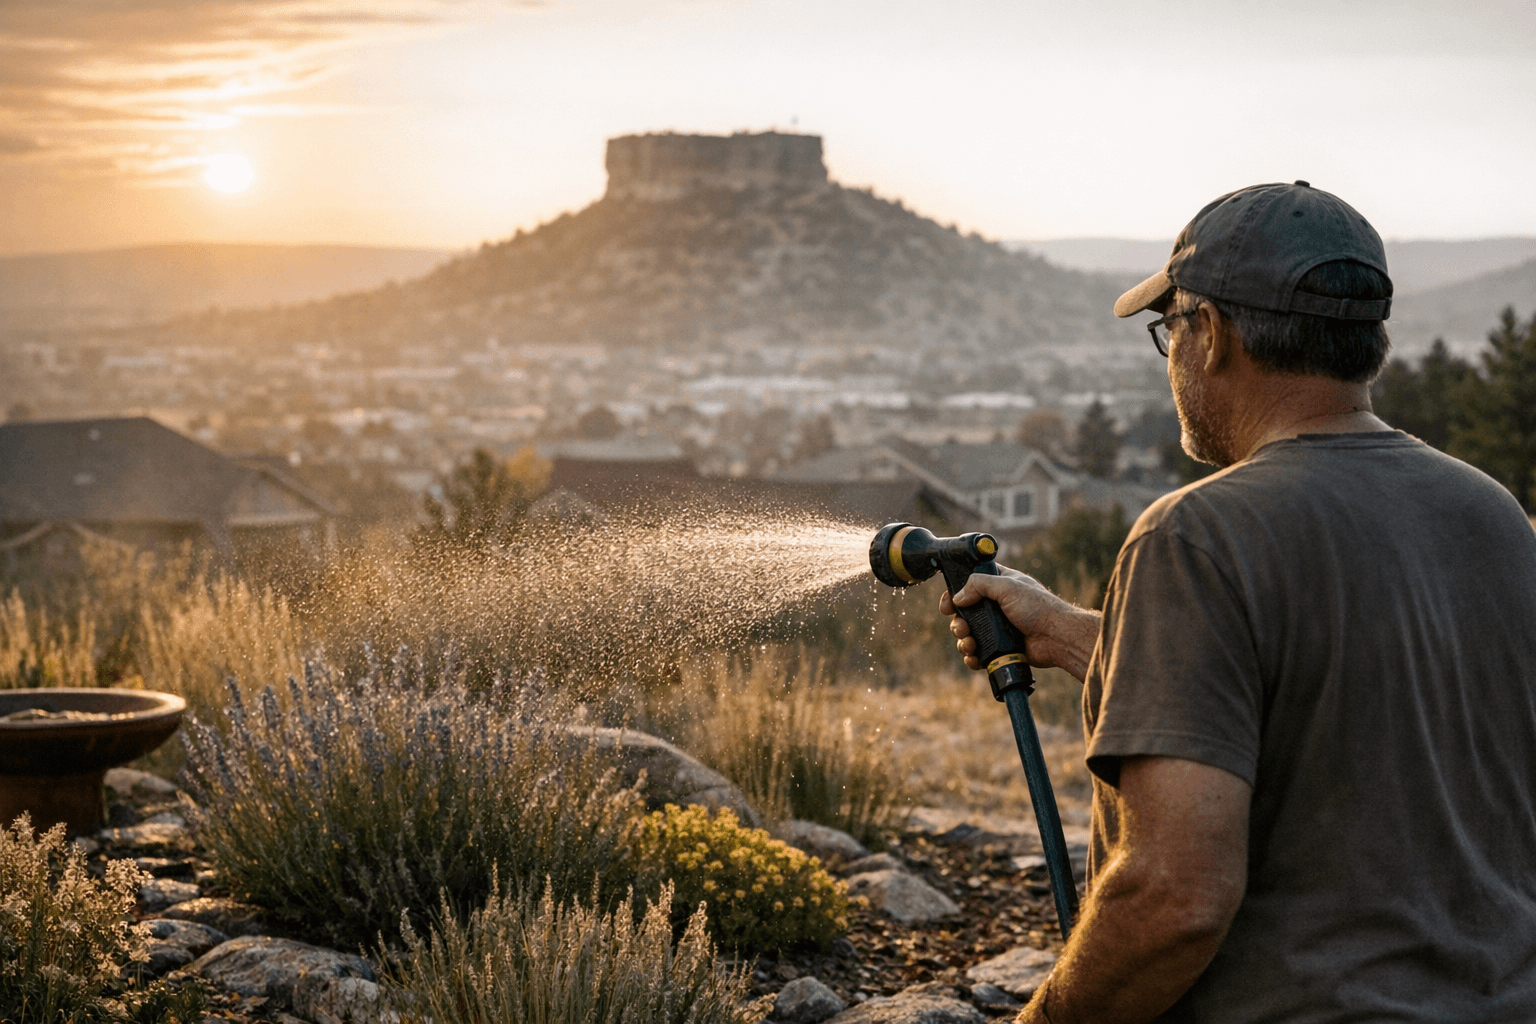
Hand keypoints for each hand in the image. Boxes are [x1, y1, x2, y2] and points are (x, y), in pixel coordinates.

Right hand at [940, 566, 1100, 680]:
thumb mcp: (1008, 586)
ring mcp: (997, 628)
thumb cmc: (1038, 608)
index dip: (954, 594)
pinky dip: (972, 657)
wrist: (1057, 638)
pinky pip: (978, 653)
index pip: (969, 585)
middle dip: (958, 622)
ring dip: (963, 641)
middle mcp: (996, 606)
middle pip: (964, 613)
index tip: (947, 604)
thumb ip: (979, 585)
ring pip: (968, 635)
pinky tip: (974, 657)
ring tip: (969, 644)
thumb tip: (958, 598)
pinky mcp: (999, 647)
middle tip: (963, 628)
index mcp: (998, 586)